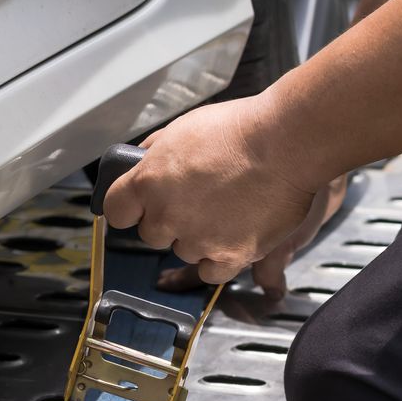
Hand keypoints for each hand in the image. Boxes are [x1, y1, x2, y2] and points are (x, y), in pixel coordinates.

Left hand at [102, 96, 325, 286]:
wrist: (286, 143)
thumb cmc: (240, 129)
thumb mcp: (183, 128)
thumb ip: (156, 152)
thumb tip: (142, 160)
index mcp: (148, 181)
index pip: (115, 210)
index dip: (127, 208)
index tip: (136, 208)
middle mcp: (167, 215)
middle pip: (151, 234)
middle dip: (168, 220)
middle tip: (194, 201)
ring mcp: (197, 239)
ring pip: (183, 251)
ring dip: (197, 238)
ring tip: (224, 211)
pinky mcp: (229, 256)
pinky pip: (210, 272)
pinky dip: (218, 260)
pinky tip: (230, 238)